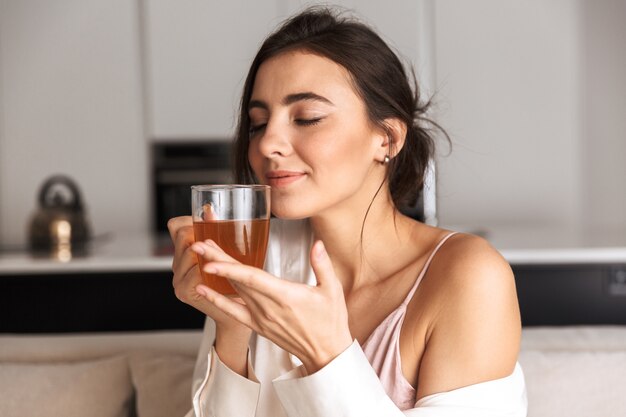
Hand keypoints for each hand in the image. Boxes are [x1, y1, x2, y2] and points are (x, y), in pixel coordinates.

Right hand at [167, 216, 250, 338]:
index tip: (209, 217)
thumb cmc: (234, 281)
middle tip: (217, 235)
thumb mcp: (225, 254)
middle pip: (182, 235)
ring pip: (188, 252)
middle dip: (199, 232)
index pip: (175, 226)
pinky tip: (214, 269)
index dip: (189, 219)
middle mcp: (177, 265)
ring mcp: (178, 279)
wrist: (237, 313)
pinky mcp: (185, 292)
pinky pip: (193, 273)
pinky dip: (204, 269)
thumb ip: (217, 234)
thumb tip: (211, 211)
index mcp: (184, 253)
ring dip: (205, 250)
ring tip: (219, 254)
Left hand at [194, 239, 353, 373]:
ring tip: (201, 257)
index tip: (211, 260)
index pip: (252, 279)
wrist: (326, 353)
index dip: (229, 269)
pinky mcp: (258, 326)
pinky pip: (233, 312)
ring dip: (216, 274)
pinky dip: (216, 301)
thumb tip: (317, 243)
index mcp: (285, 296)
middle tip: (198, 245)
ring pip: (233, 292)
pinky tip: (203, 290)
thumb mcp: (332, 290)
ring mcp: (261, 318)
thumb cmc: (331, 322)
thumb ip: (322, 264)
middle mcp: (268, 307)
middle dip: (216, 261)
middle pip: (237, 281)